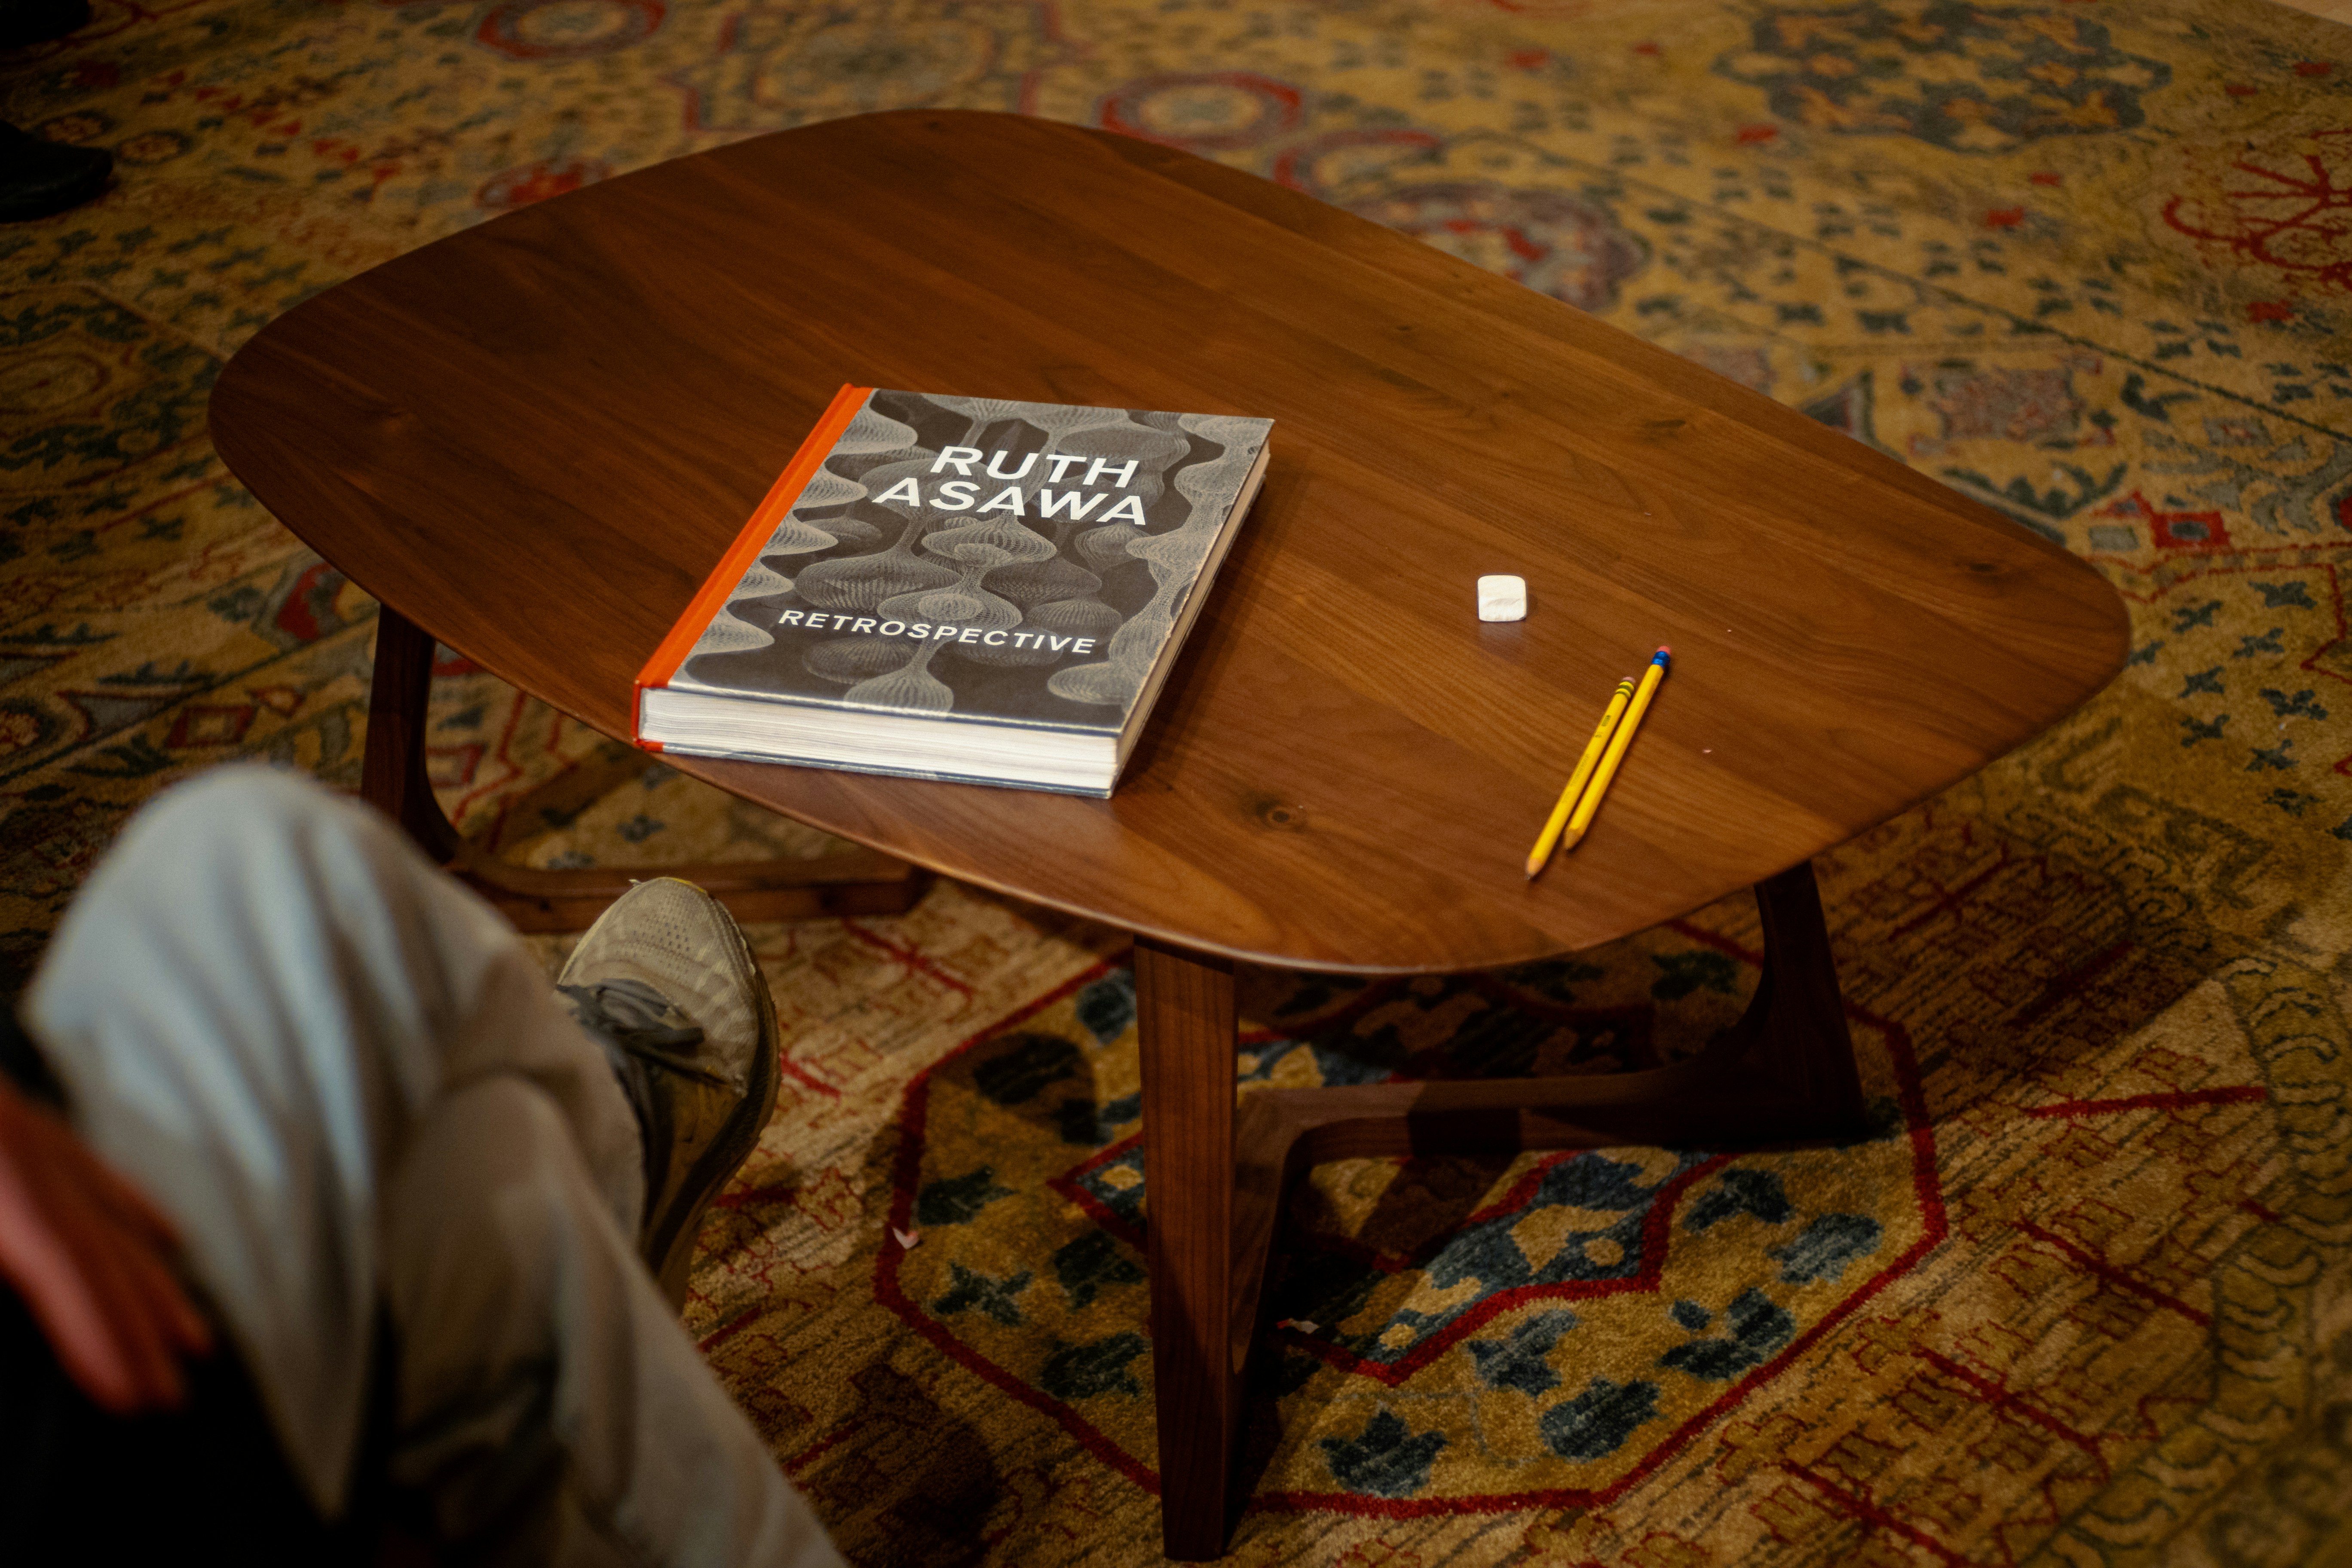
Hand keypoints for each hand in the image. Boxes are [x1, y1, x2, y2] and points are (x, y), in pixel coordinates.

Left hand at [0, 1078, 211, 1411]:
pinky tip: (167, 1239)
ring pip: (102, 1213)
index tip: (133, 1399)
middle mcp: (18, 1153)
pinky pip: (88, 1168)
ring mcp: (20, 1131)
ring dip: (151, 1280)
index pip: (60, 1265)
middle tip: (177, 1397)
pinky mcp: (10, 1118)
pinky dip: (132, 1208)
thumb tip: (8, 1300)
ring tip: (195, 1337)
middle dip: (140, 1327)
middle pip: (95, 1246)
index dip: (100, 1335)